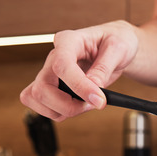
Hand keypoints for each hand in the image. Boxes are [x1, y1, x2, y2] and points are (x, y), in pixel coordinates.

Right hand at [20, 20, 138, 120]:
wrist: (113, 48)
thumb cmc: (114, 43)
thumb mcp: (118, 49)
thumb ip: (104, 68)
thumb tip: (94, 86)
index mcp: (68, 41)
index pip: (62, 65)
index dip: (79, 86)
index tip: (98, 100)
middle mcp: (53, 56)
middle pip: (42, 87)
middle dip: (69, 105)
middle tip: (94, 104)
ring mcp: (49, 72)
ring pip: (38, 98)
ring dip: (63, 110)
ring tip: (87, 104)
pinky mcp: (50, 86)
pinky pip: (40, 105)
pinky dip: (57, 113)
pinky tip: (76, 107)